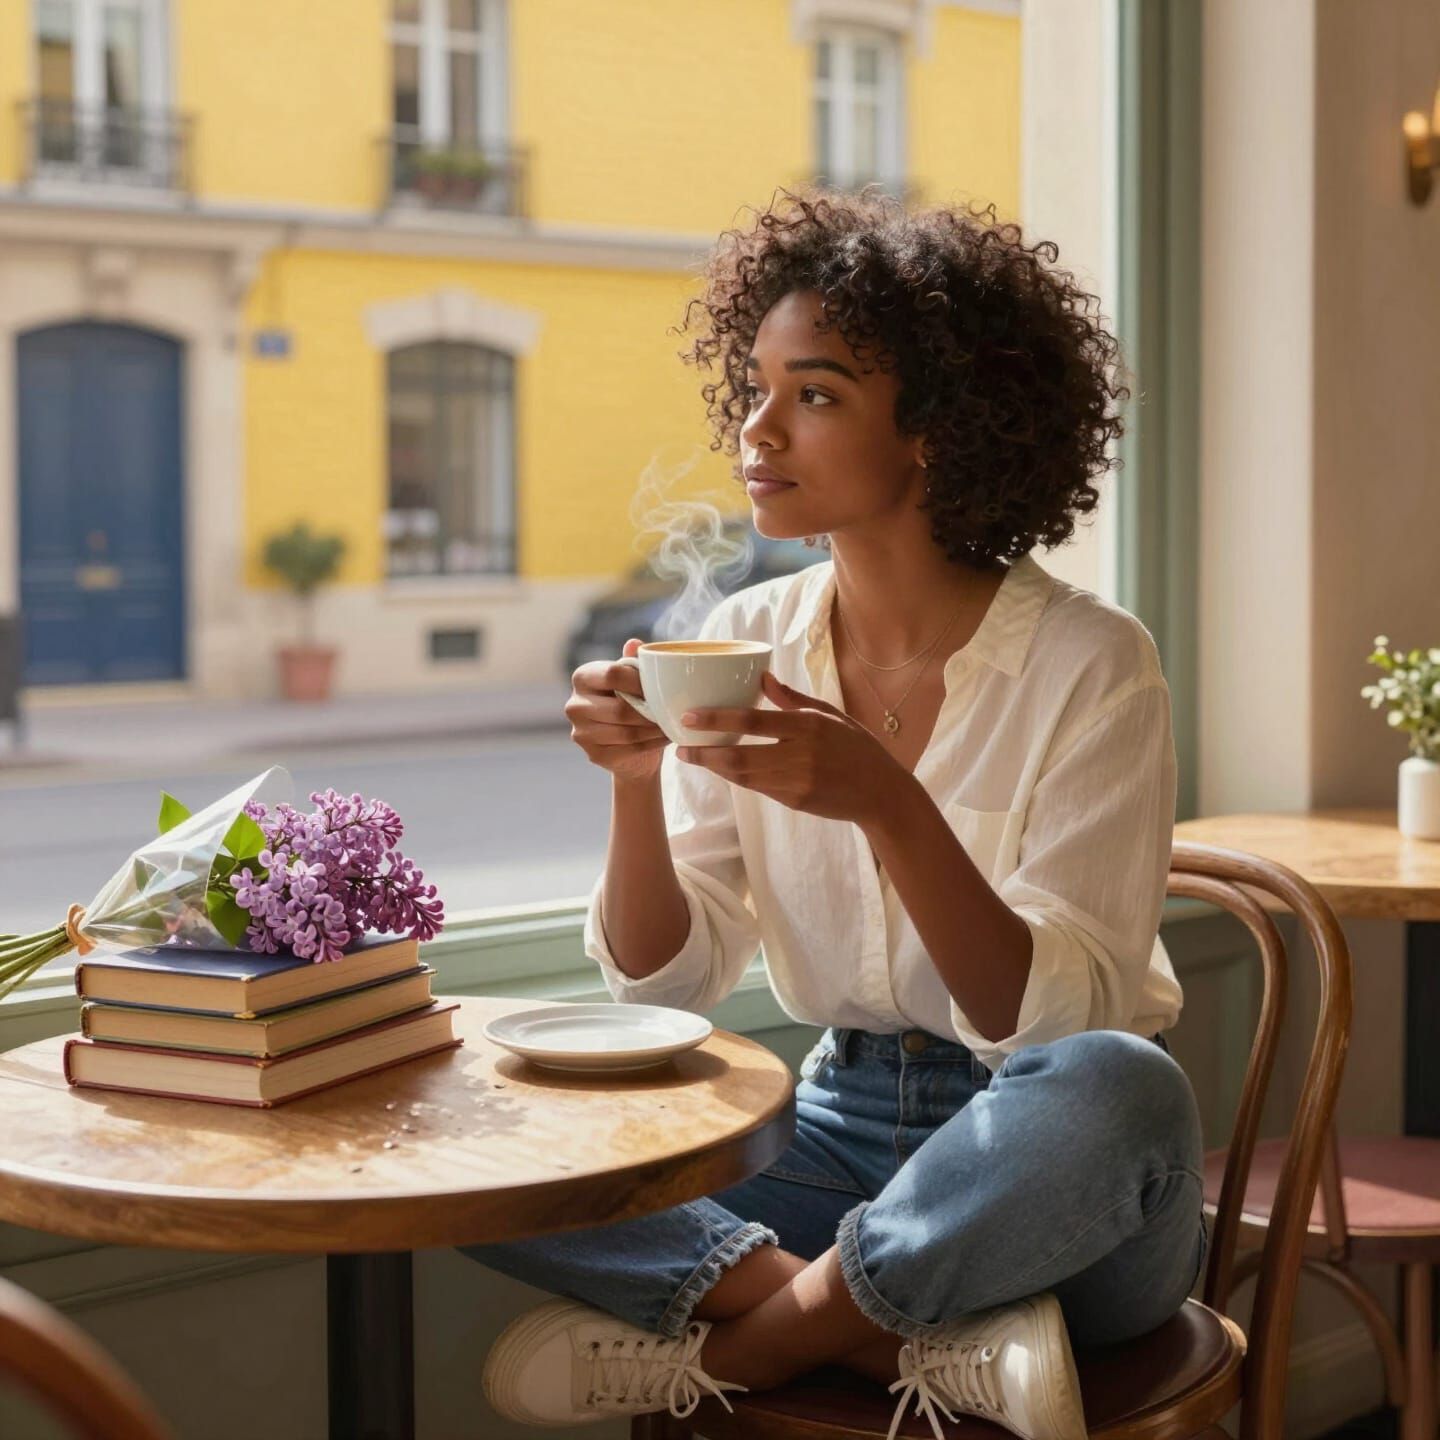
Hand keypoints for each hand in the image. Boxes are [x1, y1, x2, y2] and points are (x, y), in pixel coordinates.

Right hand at [566, 638, 668, 783]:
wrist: (629, 744)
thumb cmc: (632, 702)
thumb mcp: (634, 680)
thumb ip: (633, 662)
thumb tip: (634, 643)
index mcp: (582, 677)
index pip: (612, 674)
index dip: (639, 681)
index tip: (660, 687)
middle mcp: (574, 705)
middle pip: (620, 708)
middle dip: (650, 711)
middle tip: (672, 711)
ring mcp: (580, 733)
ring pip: (626, 732)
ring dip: (654, 729)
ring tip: (672, 724)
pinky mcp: (593, 755)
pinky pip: (628, 750)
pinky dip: (651, 744)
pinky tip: (665, 738)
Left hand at [676, 670, 911, 826]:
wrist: (881, 793)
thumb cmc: (856, 748)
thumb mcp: (830, 715)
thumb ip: (793, 699)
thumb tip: (762, 677)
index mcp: (807, 725)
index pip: (753, 720)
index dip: (717, 719)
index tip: (688, 717)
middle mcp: (800, 754)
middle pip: (740, 754)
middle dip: (704, 752)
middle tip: (679, 746)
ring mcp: (796, 782)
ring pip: (743, 776)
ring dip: (714, 767)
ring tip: (692, 757)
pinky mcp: (795, 801)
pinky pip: (757, 788)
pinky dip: (736, 778)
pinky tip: (720, 768)